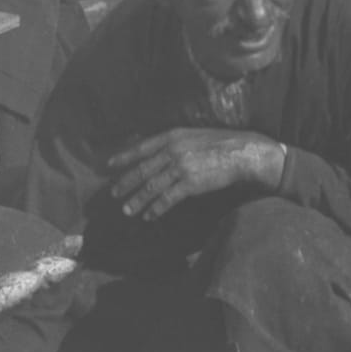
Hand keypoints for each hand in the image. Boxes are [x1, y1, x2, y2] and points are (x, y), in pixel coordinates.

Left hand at [107, 128, 286, 221]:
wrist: (242, 152)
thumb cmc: (219, 144)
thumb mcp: (192, 135)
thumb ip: (173, 143)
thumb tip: (156, 153)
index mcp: (172, 136)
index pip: (141, 148)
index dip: (124, 157)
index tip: (109, 165)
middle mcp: (172, 150)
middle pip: (142, 169)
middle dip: (125, 183)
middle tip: (113, 194)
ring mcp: (180, 166)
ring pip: (151, 186)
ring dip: (137, 200)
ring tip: (127, 210)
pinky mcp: (191, 183)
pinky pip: (167, 198)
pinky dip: (156, 208)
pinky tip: (149, 216)